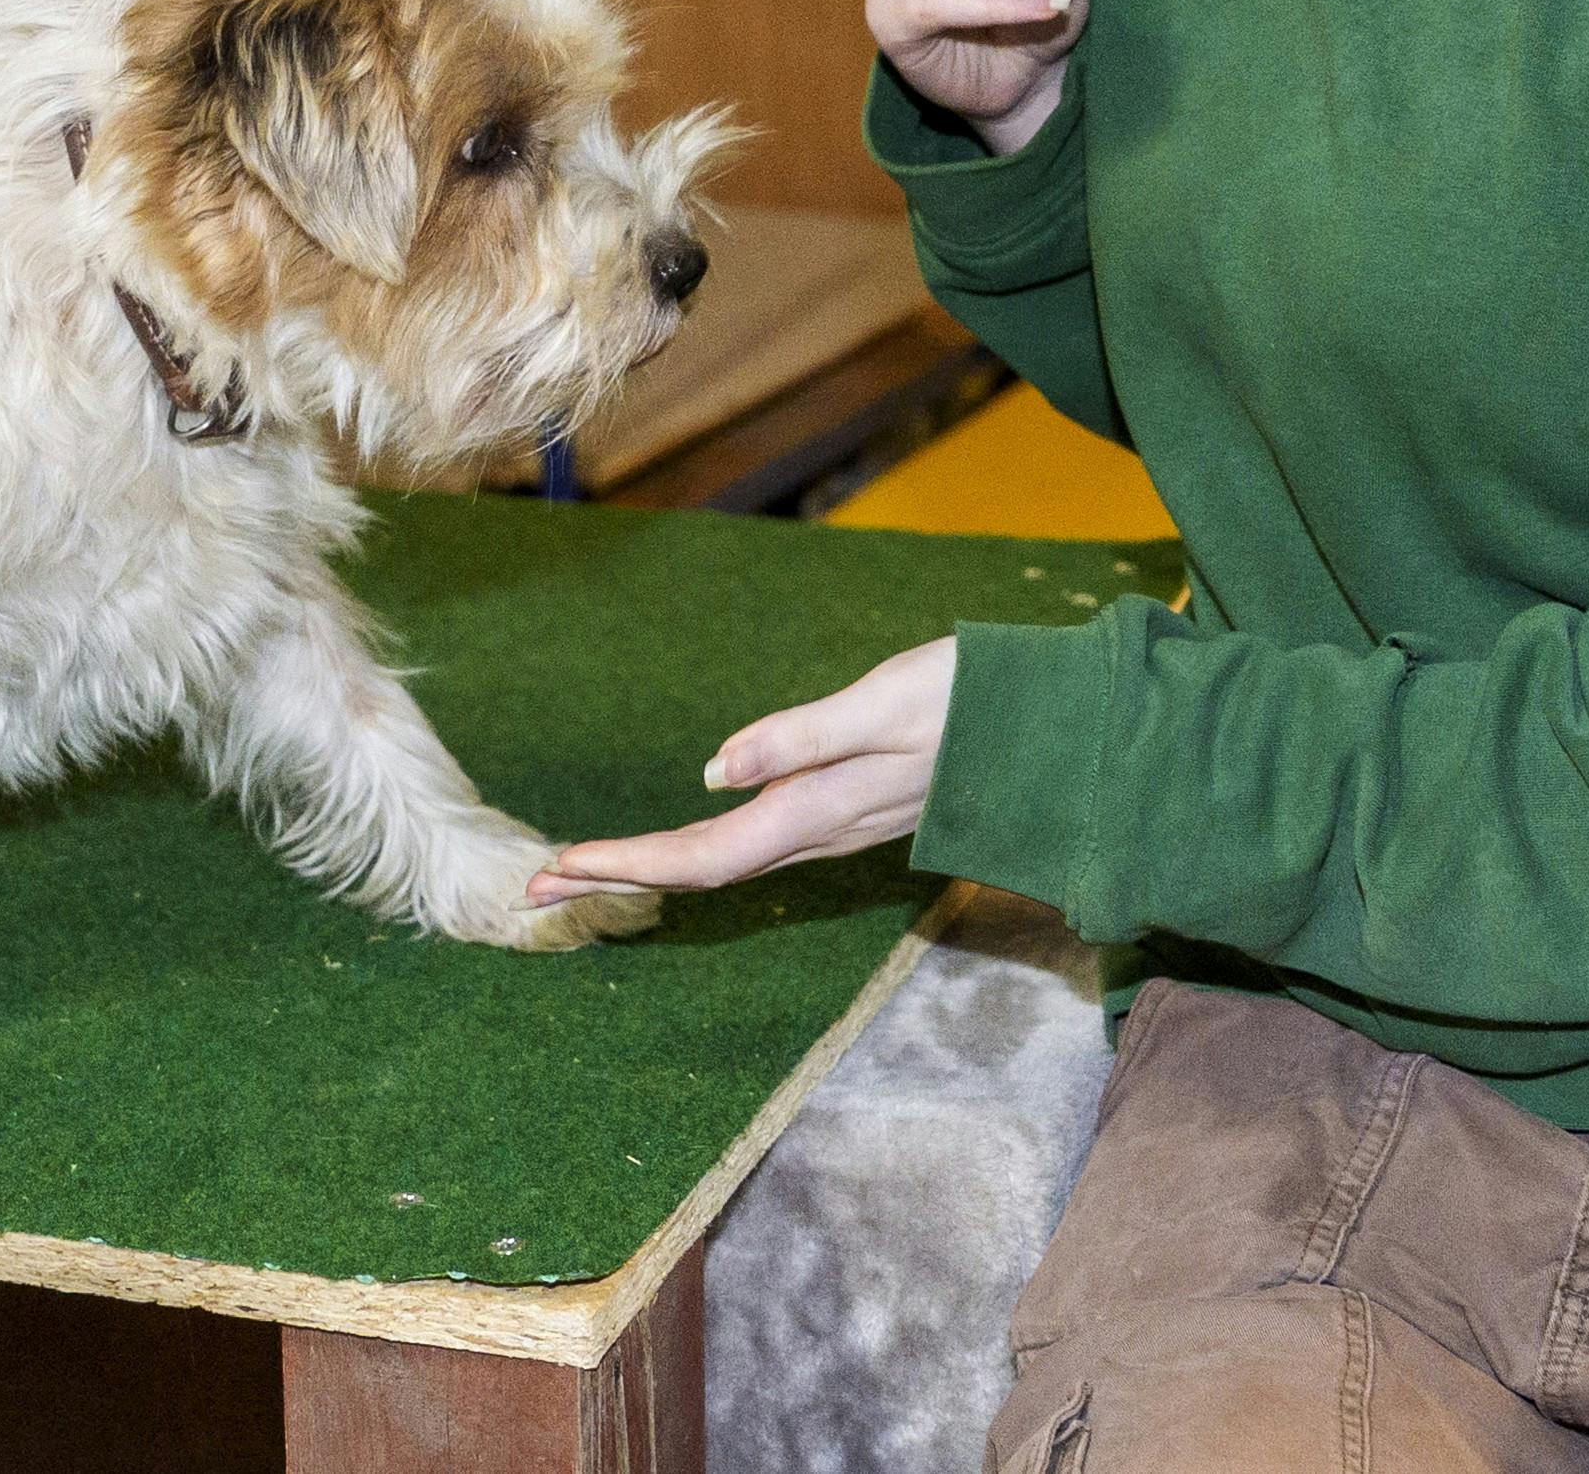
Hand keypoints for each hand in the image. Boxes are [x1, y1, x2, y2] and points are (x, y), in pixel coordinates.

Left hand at [529, 637, 955, 902]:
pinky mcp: (844, 812)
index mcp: (816, 810)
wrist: (1053, 728)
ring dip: (649, 867)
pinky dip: (695, 852)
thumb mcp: (883, 703)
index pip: (700, 855)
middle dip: (614, 877)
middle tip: (535, 887)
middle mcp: (817, 832)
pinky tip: (679, 845)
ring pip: (722, 862)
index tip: (555, 870)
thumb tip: (714, 771)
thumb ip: (802, 737)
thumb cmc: (970, 701)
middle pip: (698, 870)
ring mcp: (832, 828)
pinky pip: (751, 846)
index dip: (625, 865)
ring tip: (582, 868)